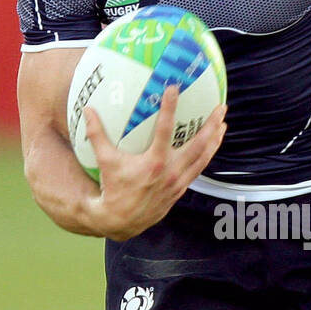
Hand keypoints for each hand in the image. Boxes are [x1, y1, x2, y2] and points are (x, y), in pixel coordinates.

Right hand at [82, 85, 226, 240]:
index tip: (174, 89)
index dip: (170, 108)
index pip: (164, 130)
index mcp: (154, 163)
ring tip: (222, 124)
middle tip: (221, 107)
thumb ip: (97, 134)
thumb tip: (87, 109)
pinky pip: (198, 169)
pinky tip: (211, 145)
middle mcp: (171, 171)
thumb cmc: (113, 188)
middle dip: (211, 125)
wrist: (122, 220)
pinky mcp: (180, 189)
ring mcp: (178, 181)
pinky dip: (207, 155)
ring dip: (215, 140)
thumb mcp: (105, 161)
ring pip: (203, 158)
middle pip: (198, 144)